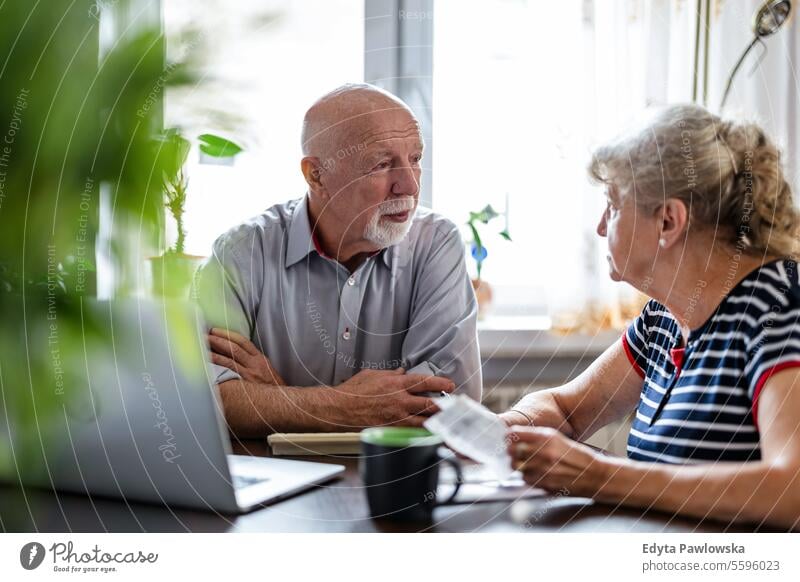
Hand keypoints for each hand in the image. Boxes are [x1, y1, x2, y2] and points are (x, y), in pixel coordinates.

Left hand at [208, 327, 285, 385]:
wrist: (282, 402)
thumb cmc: (273, 389)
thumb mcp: (267, 371)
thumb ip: (254, 363)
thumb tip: (237, 357)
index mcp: (260, 359)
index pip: (243, 342)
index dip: (228, 334)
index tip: (216, 330)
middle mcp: (255, 364)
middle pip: (234, 347)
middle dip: (218, 339)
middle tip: (204, 335)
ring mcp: (249, 374)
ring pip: (229, 359)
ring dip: (214, 351)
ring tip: (201, 347)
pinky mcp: (244, 385)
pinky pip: (227, 373)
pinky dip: (217, 367)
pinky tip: (207, 365)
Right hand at [330, 368, 455, 428]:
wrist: (339, 409)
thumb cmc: (354, 391)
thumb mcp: (373, 375)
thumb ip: (391, 374)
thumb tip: (403, 372)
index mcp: (396, 384)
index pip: (425, 382)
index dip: (441, 384)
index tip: (450, 386)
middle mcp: (399, 401)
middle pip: (429, 404)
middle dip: (444, 406)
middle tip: (454, 407)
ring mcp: (396, 417)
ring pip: (423, 421)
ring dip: (436, 421)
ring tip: (446, 421)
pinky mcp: (390, 429)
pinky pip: (411, 431)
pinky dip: (421, 432)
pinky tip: (429, 432)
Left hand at [508, 426, 609, 496]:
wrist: (594, 475)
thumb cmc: (576, 455)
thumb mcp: (558, 439)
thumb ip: (536, 437)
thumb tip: (514, 436)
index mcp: (546, 437)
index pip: (514, 434)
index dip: (509, 437)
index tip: (508, 440)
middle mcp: (544, 452)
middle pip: (512, 451)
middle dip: (510, 452)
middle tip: (513, 453)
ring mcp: (544, 469)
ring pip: (516, 466)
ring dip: (518, 465)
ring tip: (525, 464)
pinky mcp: (545, 483)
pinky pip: (525, 479)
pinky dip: (526, 476)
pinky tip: (535, 473)